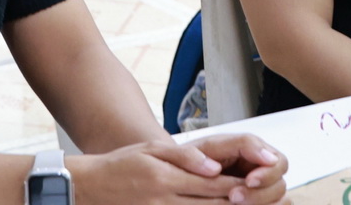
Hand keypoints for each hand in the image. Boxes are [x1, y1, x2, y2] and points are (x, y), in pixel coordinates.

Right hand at [69, 140, 277, 204]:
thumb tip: (213, 165)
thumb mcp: (152, 150)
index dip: (237, 186)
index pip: (212, 184)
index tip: (258, 185)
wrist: (88, 187)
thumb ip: (184, 157)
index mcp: (167, 179)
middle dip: (238, 203)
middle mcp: (165, 201)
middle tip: (262, 199)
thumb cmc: (121, 164)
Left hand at [183, 134, 289, 203]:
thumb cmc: (188, 158)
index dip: (268, 174)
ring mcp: (256, 191)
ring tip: (232, 203)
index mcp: (253, 152)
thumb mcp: (208, 146)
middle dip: (260, 194)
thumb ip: (241, 144)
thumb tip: (268, 156)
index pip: (279, 163)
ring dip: (259, 203)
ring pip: (278, 202)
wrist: (170, 173)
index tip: (249, 180)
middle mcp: (260, 171)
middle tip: (234, 197)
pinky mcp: (250, 201)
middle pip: (280, 186)